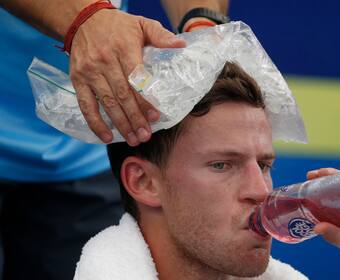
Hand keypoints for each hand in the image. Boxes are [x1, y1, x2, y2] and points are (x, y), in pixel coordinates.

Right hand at [69, 9, 185, 145]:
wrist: (83, 20)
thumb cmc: (119, 26)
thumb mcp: (142, 24)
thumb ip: (161, 35)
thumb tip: (181, 46)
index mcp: (124, 48)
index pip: (136, 79)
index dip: (145, 100)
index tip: (155, 117)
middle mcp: (105, 61)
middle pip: (122, 95)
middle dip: (135, 118)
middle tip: (146, 136)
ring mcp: (89, 72)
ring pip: (106, 103)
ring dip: (120, 124)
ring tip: (133, 139)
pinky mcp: (77, 80)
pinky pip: (85, 105)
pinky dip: (95, 123)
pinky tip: (106, 137)